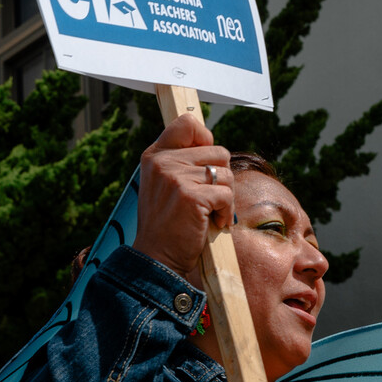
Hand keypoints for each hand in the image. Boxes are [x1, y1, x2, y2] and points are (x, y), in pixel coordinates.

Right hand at [134, 112, 234, 278]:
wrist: (156, 258)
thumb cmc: (165, 224)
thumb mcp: (162, 185)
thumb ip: (180, 162)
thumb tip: (211, 143)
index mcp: (154, 156)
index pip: (187, 123)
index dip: (205, 138)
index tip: (206, 162)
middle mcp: (163, 162)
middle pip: (218, 151)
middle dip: (222, 177)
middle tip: (209, 199)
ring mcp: (176, 178)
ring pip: (227, 173)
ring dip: (226, 197)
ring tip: (210, 213)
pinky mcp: (191, 196)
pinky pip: (226, 195)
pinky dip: (226, 213)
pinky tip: (213, 223)